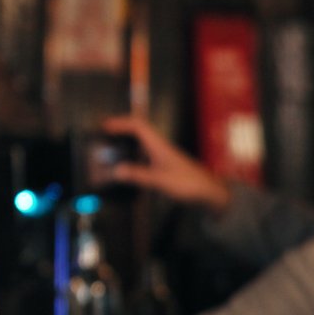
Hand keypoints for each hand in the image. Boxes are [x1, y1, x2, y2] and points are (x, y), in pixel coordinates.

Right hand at [100, 116, 231, 212]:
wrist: (209, 191)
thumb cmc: (187, 183)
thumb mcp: (160, 180)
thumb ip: (138, 175)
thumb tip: (116, 170)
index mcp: (158, 145)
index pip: (138, 126)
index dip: (121, 123)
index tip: (104, 126)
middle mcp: (160, 146)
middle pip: (139, 129)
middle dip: (121, 127)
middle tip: (104, 132)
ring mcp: (163, 154)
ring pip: (142, 139)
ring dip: (127, 138)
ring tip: (111, 144)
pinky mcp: (165, 163)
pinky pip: (145, 151)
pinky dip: (133, 151)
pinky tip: (128, 162)